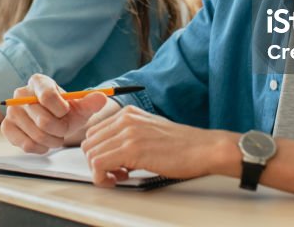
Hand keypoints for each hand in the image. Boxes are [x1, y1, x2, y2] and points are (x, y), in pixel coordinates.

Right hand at [1, 73, 111, 153]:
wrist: (53, 121)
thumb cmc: (66, 112)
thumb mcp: (81, 106)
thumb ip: (91, 102)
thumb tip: (102, 98)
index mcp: (38, 82)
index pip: (48, 96)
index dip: (62, 110)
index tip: (66, 112)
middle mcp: (21, 93)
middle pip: (43, 120)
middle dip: (60, 129)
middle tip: (64, 129)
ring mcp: (12, 111)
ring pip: (37, 134)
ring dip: (52, 140)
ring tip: (56, 135)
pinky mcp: (7, 127)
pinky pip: (26, 144)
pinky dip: (40, 148)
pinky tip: (45, 142)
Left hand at [80, 106, 237, 186]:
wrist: (204, 149)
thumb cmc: (183, 145)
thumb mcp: (150, 131)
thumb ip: (129, 136)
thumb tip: (111, 152)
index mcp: (128, 113)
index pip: (94, 132)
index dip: (99, 152)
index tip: (112, 164)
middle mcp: (125, 119)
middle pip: (89, 143)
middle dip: (96, 162)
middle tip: (115, 173)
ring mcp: (128, 133)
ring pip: (91, 155)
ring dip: (100, 172)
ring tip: (119, 176)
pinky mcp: (132, 149)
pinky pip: (99, 165)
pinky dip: (102, 178)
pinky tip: (119, 180)